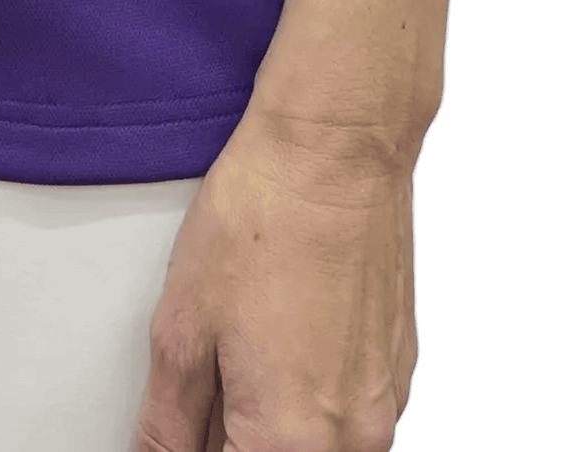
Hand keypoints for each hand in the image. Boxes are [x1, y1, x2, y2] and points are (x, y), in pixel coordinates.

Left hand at [134, 106, 421, 450]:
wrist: (338, 148)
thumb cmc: (263, 217)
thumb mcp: (183, 326)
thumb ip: (169, 423)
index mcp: (290, 441)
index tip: (185, 426)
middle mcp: (353, 441)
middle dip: (231, 437)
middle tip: (208, 386)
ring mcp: (385, 408)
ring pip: (315, 450)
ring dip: (272, 426)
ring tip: (242, 355)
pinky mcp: (399, 372)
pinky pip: (348, 420)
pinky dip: (309, 401)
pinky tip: (282, 339)